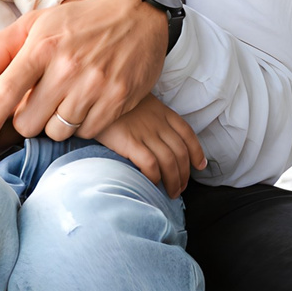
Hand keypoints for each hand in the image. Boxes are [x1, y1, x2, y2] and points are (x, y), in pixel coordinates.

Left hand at [0, 0, 167, 146]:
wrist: (139, 17)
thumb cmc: (81, 21)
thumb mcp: (39, 22)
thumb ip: (2, 46)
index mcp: (43, 45)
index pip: (7, 90)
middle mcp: (68, 67)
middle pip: (29, 123)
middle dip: (28, 119)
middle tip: (38, 103)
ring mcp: (95, 86)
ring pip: (58, 131)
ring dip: (56, 122)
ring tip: (65, 100)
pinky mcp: (118, 100)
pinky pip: (87, 132)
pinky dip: (83, 124)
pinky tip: (87, 103)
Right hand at [90, 98, 206, 197]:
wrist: (91, 97)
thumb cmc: (111, 102)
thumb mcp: (136, 101)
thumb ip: (148, 116)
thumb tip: (155, 138)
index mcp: (161, 111)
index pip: (187, 133)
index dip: (196, 151)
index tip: (200, 165)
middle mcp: (157, 122)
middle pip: (180, 152)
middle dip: (184, 174)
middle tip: (181, 187)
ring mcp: (144, 132)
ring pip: (169, 161)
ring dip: (174, 181)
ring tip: (172, 193)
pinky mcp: (129, 142)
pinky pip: (150, 163)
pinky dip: (155, 177)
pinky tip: (153, 185)